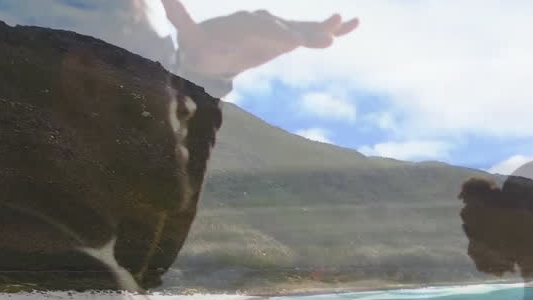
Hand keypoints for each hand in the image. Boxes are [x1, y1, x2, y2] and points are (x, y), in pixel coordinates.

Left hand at [163, 1, 358, 77]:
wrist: (211, 50)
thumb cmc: (202, 46)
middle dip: (303, 32)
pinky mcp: (287, 38)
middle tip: (322, 39)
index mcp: (246, 22)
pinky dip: (331, 29)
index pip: (265, 26)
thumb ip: (180, 16)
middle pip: (287, 26)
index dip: (278, 33)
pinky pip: (311, 32)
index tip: (292, 42)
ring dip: (323, 27)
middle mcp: (264, 21)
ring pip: (303, 26)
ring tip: (345, 22)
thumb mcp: (188, 34)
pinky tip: (352, 24)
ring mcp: (277, 29)